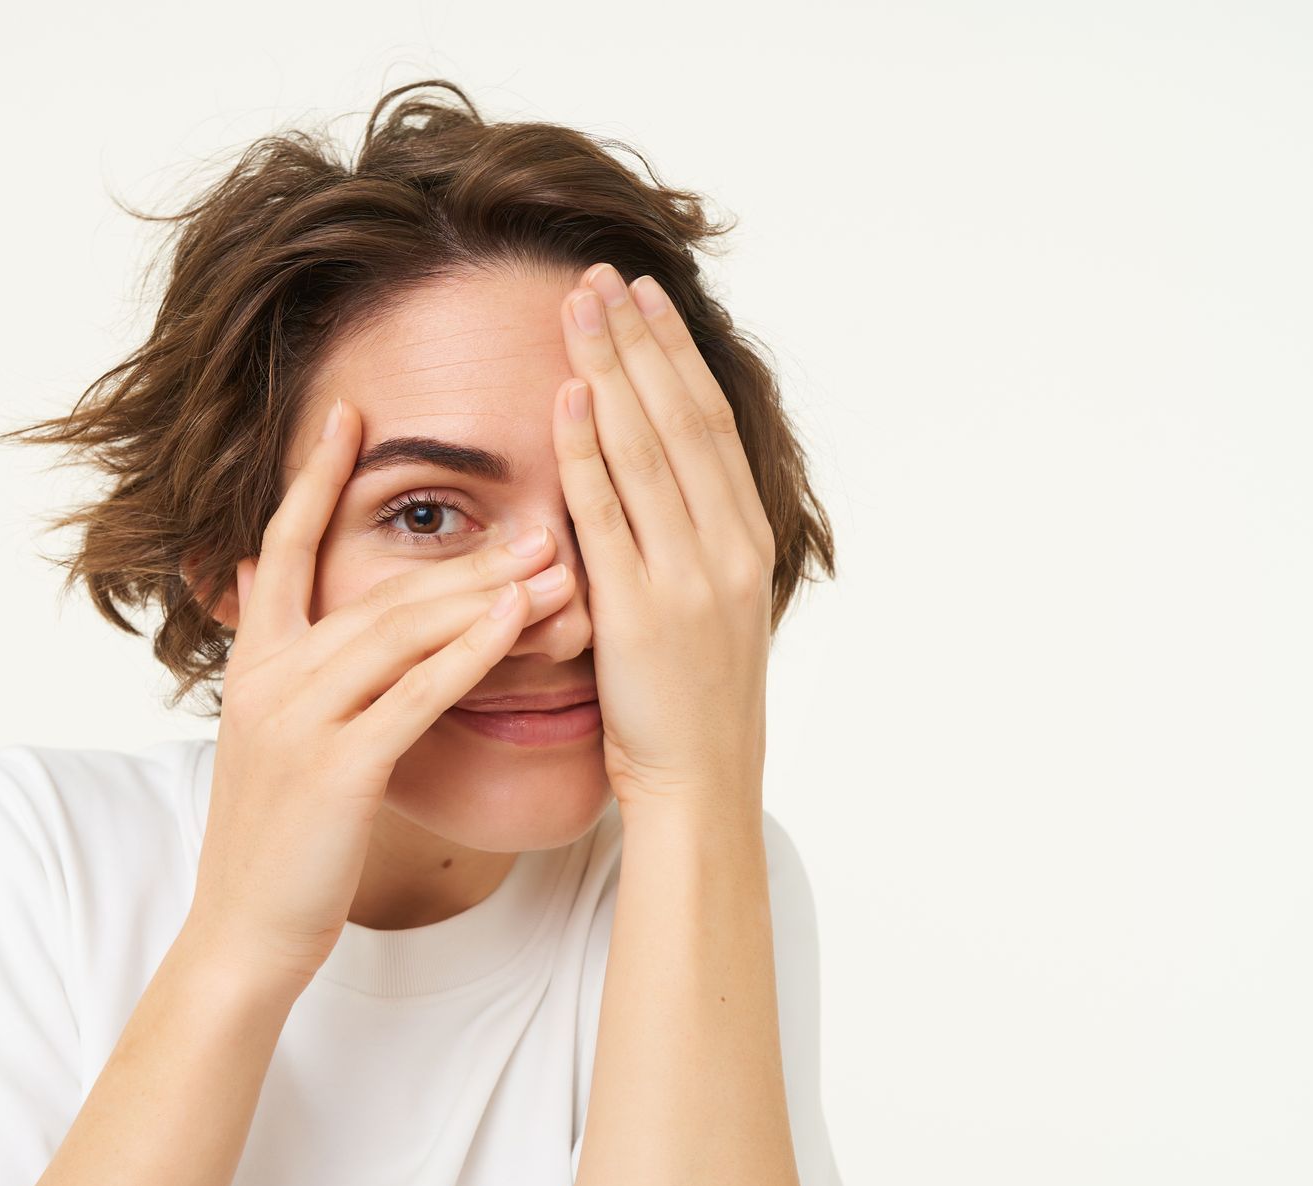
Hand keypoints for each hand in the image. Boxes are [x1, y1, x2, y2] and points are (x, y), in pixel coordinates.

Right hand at [184, 396, 577, 994]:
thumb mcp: (266, 733)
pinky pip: (412, 697)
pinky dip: (467, 655)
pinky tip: (516, 624)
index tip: (348, 412)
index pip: (280, 545)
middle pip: (375, 589)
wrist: (242, 931)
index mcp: (254, 661)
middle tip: (539, 519)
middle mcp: (269, 677)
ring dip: (483, 596)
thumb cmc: (277, 837)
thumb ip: (275, 656)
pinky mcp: (334, 769)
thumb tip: (257, 580)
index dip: (312, 478)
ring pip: (401, 633)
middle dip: (463, 555)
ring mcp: (298, 720)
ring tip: (556, 564)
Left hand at [552, 263, 776, 816]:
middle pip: (678, 418)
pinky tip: (569, 398)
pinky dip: (588, 453)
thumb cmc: (693, 702)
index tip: (641, 299)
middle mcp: (724, 546)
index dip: (673, 355)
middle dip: (638, 341)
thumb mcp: (712, 607)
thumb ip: (692, 540)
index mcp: (744, 539)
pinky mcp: (640, 611)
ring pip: (647, 450)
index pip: (706, 423)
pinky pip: (609, 516)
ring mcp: (687, 576)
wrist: (702, 784)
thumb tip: (662, 479)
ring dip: (611, 371)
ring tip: (579, 308)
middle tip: (600, 275)